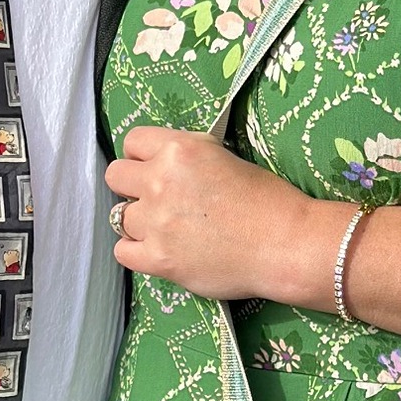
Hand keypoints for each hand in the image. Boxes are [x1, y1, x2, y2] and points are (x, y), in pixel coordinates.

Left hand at [104, 126, 344, 304]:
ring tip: (166, 228)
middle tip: (156, 198)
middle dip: (132, 185)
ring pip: (118, 216)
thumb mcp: (223, 156)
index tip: (154, 167)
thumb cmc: (266, 198)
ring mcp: (156, 222)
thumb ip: (186, 156)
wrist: (285, 243)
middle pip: (115, 176)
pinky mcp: (159, 259)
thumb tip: (162, 161)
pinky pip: (123, 252)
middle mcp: (160, 181)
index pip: (133, 141)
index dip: (143, 155)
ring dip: (139, 221)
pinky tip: (158, 249)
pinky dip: (137, 251)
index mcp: (179, 150)